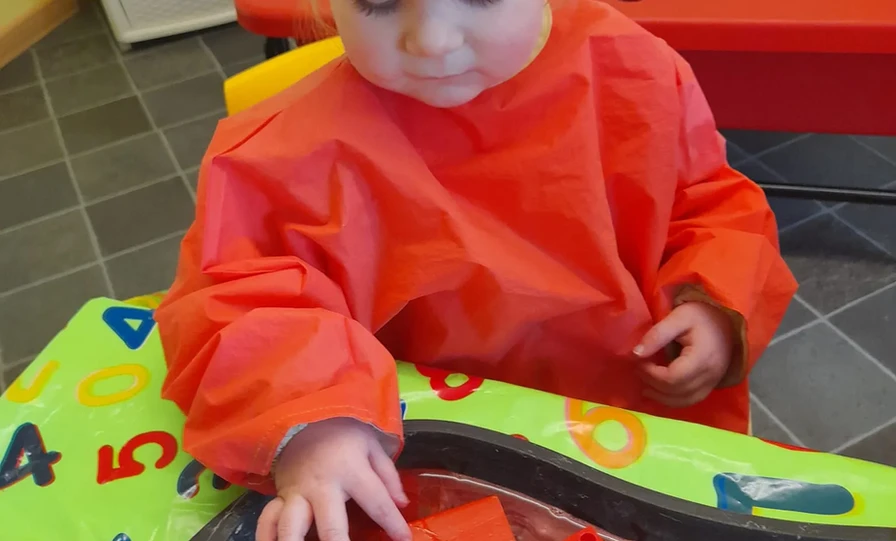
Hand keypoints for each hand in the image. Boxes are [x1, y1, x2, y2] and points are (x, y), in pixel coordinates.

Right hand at [257, 418, 411, 540]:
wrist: (305, 415)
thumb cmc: (343, 433)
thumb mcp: (372, 445)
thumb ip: (388, 476)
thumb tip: (402, 503)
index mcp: (350, 470)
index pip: (376, 503)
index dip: (393, 524)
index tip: (404, 540)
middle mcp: (322, 486)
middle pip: (330, 525)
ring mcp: (297, 493)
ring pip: (292, 526)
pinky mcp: (279, 495)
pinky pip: (268, 519)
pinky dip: (267, 535)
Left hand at [633, 301, 734, 407]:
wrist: (726, 321)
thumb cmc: (701, 316)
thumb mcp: (678, 317)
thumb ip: (657, 335)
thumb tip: (636, 354)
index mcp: (702, 357)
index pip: (673, 377)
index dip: (652, 373)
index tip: (640, 361)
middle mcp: (710, 375)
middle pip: (676, 391)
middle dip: (653, 384)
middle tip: (639, 370)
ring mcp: (712, 382)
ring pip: (684, 401)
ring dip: (661, 396)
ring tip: (645, 385)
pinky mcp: (711, 385)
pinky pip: (691, 400)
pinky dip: (673, 400)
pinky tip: (660, 392)